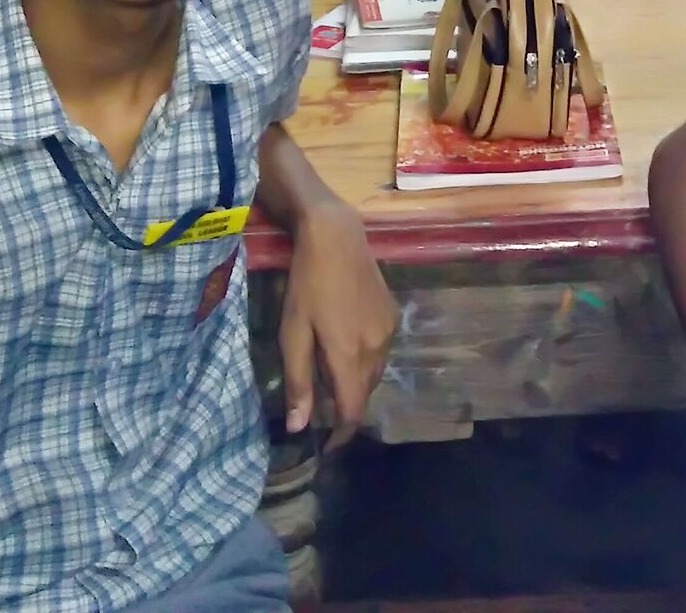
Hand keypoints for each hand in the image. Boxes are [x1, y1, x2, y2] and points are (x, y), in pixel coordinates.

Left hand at [276, 199, 396, 447]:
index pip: (353, 412)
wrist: (336, 236)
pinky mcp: (392, 315)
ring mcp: (389, 331)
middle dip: (344, 408)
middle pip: (364, 394)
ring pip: (374, 374)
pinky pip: (380, 353)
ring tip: (329, 378)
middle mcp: (377, 349)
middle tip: (319, 408)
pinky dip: (364, 362)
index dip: (341, 436)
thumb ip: (298, 382)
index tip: (327, 448)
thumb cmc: (306, 284)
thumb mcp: (292, 334)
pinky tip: (345, 347)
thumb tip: (300, 428)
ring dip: (355, 384)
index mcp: (350, 356)